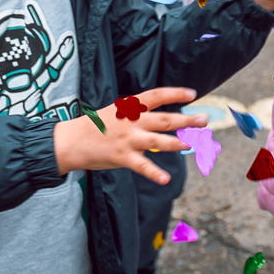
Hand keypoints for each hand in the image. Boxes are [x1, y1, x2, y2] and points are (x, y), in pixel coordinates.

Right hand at [50, 87, 203, 180]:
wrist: (69, 141)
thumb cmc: (94, 126)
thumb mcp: (115, 113)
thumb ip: (136, 114)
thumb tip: (159, 118)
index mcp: (129, 107)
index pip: (156, 95)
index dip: (175, 93)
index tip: (192, 93)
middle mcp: (132, 121)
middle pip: (165, 119)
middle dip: (186, 119)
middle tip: (204, 120)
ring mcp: (128, 139)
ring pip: (159, 141)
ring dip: (178, 142)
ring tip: (194, 144)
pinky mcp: (122, 157)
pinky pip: (142, 166)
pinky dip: (154, 173)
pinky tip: (166, 179)